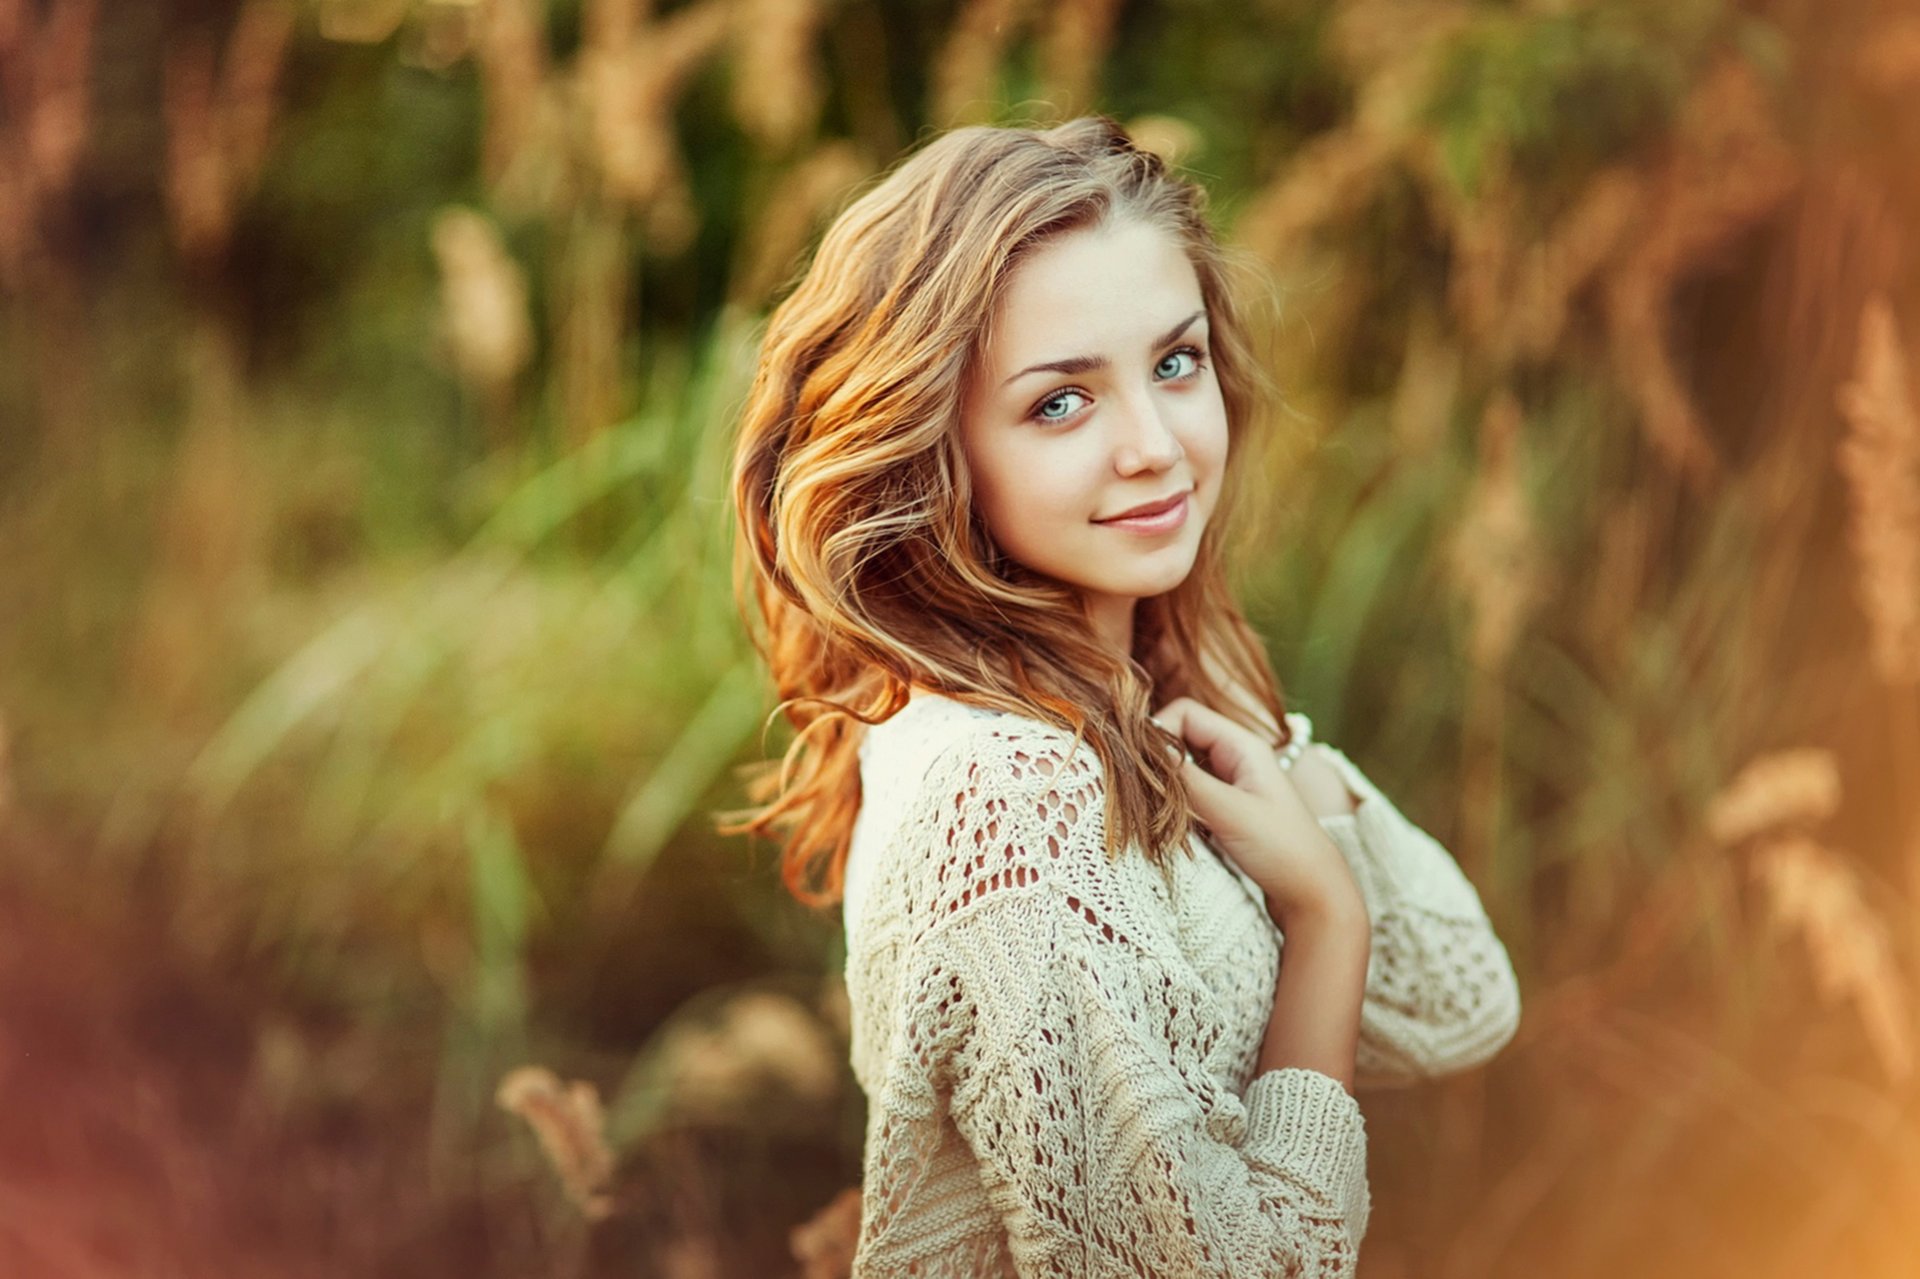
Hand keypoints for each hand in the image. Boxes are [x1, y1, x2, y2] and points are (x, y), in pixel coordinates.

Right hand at [1151, 697, 1364, 925]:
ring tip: (1157, 811)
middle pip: (1180, 738)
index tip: (1141, 767)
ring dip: (1164, 785)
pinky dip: (1174, 804)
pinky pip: (1188, 793)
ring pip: (1181, 768)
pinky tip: (1171, 826)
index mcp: (1242, 745)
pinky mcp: (1226, 809)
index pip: (1184, 713)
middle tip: (1144, 792)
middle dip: (1157, 760)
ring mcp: (1231, 783)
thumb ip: (1185, 779)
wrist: (1314, 893)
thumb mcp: (1229, 811)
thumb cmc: (1282, 849)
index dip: (1158, 732)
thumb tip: (1141, 752)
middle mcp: (1236, 757)